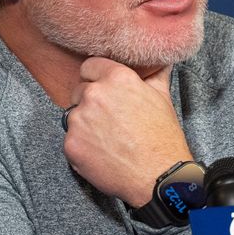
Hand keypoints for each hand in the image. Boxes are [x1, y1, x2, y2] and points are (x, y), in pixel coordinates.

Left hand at [63, 57, 193, 207]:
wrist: (157, 176)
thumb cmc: (162, 137)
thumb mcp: (162, 97)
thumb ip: (155, 73)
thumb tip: (159, 58)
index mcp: (116, 78)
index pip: (89, 66)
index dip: (96, 77)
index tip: (103, 89)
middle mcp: (94, 94)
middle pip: (79, 91)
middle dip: (90, 102)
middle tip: (109, 119)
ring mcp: (80, 120)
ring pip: (74, 115)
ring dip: (85, 124)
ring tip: (107, 138)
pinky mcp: (71, 144)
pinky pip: (71, 139)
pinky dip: (82, 146)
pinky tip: (101, 152)